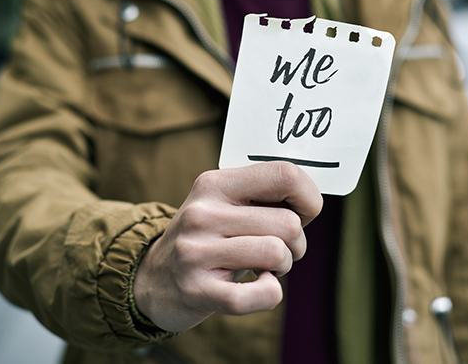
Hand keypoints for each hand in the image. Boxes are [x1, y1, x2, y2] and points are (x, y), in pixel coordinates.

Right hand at [133, 161, 322, 331]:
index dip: (308, 197)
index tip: (303, 213)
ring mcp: (197, 252)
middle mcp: (202, 214)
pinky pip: (262, 293)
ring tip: (265, 267)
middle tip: (279, 249)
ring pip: (278, 253)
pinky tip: (258, 286)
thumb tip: (313, 200)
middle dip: (297, 242)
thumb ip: (264, 195)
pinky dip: (271, 293)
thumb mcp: (224, 203)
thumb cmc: (208, 238)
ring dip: (283, 266)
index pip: (284, 174)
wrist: (154, 279)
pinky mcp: (199, 291)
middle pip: (288, 223)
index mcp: (215, 183)